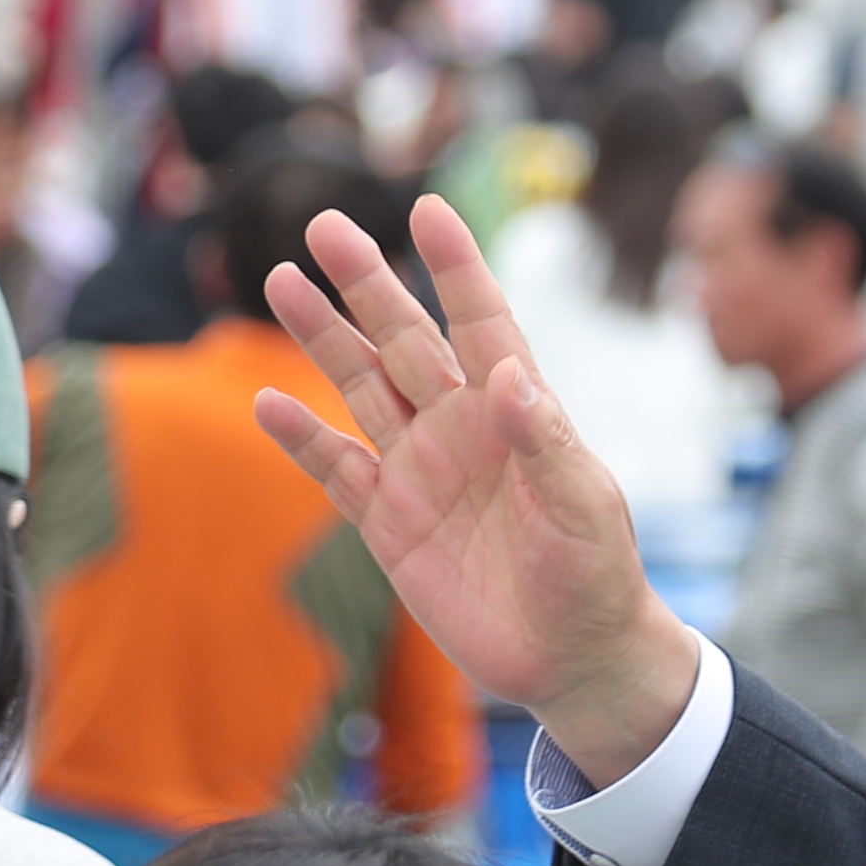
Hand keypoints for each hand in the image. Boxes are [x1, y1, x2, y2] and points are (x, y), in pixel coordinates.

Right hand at [254, 193, 704, 788]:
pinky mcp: (390, 525)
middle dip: (367, 284)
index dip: (456, 267)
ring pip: (362, 388)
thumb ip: (543, 440)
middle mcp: (462, 429)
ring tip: (282, 281)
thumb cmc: (596, 574)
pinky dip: (302, 437)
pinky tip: (268, 400)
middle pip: (405, 340)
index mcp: (517, 411)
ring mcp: (421, 473)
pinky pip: (338, 470)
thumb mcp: (583, 505)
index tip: (429, 208)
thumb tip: (506, 376)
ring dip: (323, 339)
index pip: (482, 321)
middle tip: (325, 224)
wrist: (574, 657)